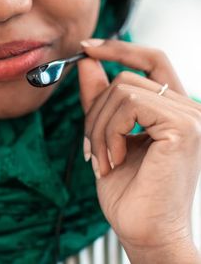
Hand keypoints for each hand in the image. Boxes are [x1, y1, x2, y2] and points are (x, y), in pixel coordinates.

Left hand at [77, 38, 200, 261]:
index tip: (86, 48)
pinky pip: (129, 104)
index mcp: (174, 109)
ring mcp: (190, 116)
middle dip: (95, 110)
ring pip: (122, 89)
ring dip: (99, 126)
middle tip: (91, 148)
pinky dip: (110, 132)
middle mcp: (189, 108)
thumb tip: (88, 61)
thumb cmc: (128, 190)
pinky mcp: (183, 127)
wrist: (143, 229)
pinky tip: (115, 160)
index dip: (118, 49)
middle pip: (126, 77)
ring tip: (103, 159)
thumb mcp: (106, 134)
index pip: (151, 59)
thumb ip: (99, 98)